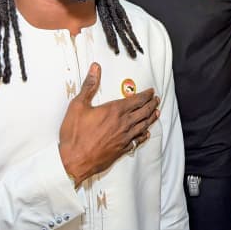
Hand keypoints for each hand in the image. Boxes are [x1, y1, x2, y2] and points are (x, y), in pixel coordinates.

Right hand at [58, 63, 159, 185]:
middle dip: (151, 104)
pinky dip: (144, 135)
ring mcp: (124, 138)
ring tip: (156, 112)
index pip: (136, 100)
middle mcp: (123, 123)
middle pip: (143, 112)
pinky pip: (137, 140)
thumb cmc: (75, 134)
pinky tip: (146, 134)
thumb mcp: (78, 105)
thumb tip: (95, 68)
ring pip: (143, 125)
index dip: (146, 95)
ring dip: (151, 118)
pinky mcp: (122, 149)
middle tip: (156, 100)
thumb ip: (89, 86)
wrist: (74, 161)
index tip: (151, 91)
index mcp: (114, 111)